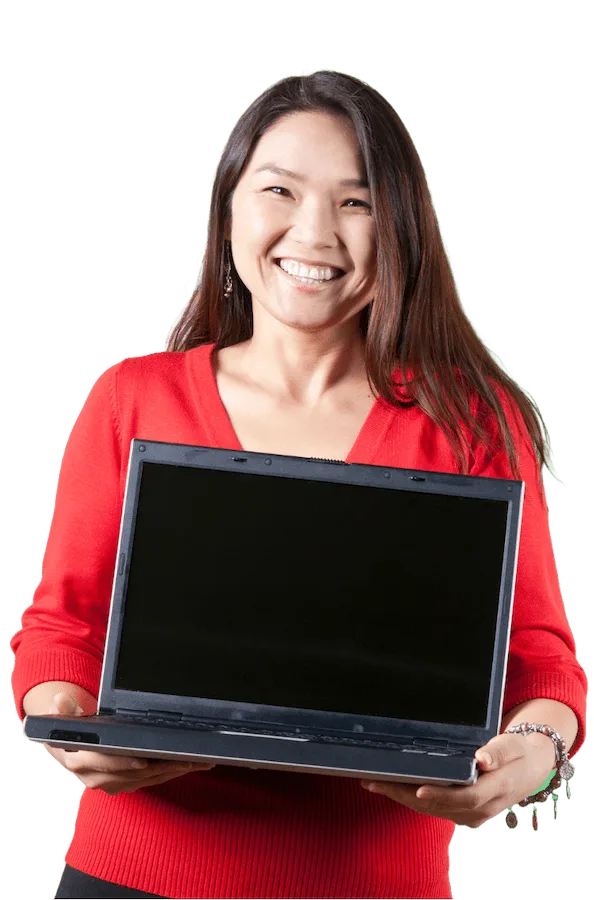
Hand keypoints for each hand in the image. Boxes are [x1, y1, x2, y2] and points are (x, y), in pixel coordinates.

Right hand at [42, 691, 215, 795]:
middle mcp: (97, 778)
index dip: (124, 763)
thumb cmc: (72, 731)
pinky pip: (153, 780)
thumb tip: (61, 699)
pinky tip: (193, 764)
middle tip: (186, 758)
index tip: (144, 760)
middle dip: (162, 767)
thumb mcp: (62, 718)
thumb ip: (62, 710)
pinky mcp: (128, 785)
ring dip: (174, 771)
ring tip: (199, 761)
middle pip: (135, 774)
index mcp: (80, 761)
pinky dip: (173, 772)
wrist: (69, 750)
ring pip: (149, 778)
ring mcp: (114, 784)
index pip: (105, 764)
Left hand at [360, 731, 554, 827]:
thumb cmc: (519, 753)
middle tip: (375, 782)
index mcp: (496, 790)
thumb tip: (482, 759)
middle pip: (439, 806)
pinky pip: (434, 809)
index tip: (418, 788)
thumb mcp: (513, 746)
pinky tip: (391, 788)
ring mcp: (470, 815)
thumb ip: (498, 752)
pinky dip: (410, 799)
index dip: (441, 794)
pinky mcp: (462, 813)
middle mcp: (481, 808)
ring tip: (373, 783)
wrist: (529, 770)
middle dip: (405, 795)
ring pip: (432, 810)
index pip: (465, 797)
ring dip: (401, 798)